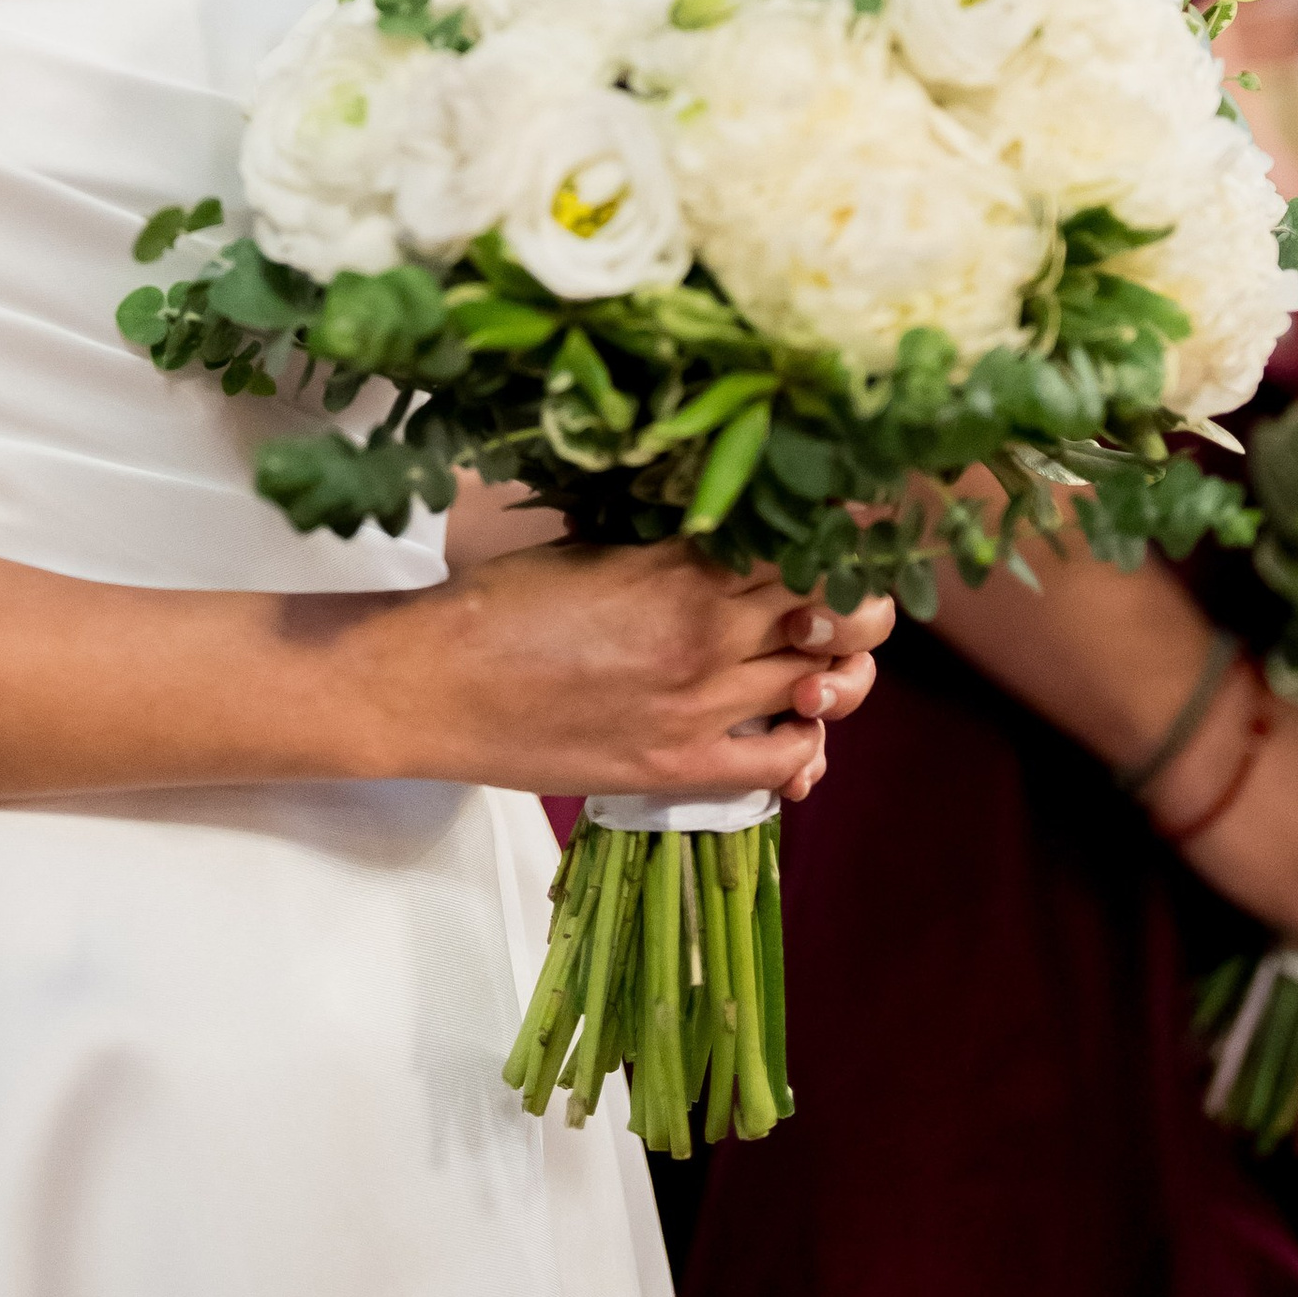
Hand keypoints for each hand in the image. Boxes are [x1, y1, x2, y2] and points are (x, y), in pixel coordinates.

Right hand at [381, 540, 891, 804]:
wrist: (438, 684)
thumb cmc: (503, 600)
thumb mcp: (596, 544)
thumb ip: (674, 544)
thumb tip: (736, 532)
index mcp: (688, 567)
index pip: (811, 543)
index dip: (844, 533)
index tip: (848, 527)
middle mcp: (711, 636)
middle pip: (842, 615)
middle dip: (859, 602)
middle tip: (842, 595)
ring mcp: (702, 708)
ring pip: (825, 688)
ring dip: (836, 671)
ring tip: (816, 659)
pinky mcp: (682, 769)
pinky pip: (785, 760)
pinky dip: (805, 742)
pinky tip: (788, 721)